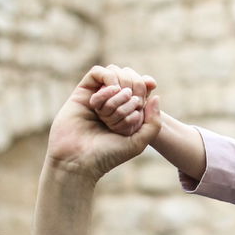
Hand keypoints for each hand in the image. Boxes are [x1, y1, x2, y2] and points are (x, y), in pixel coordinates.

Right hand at [45, 65, 161, 182]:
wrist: (79, 161)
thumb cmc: (108, 155)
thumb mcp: (138, 143)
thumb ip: (154, 123)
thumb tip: (156, 97)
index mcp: (125, 114)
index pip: (139, 89)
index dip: (146, 87)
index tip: (152, 88)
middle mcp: (111, 105)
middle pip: (127, 81)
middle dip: (135, 90)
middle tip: (134, 104)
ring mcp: (96, 98)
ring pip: (113, 76)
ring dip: (121, 87)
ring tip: (121, 100)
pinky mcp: (81, 94)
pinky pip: (97, 73)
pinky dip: (108, 77)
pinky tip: (113, 90)